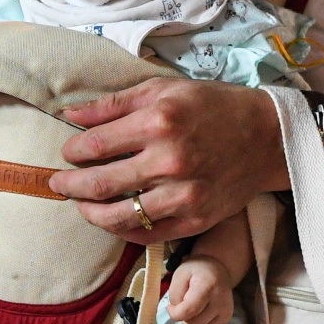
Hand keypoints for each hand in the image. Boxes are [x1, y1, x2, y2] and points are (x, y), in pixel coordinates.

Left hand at [52, 78, 283, 241]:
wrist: (266, 137)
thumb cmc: (213, 106)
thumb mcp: (164, 89)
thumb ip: (114, 103)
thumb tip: (70, 115)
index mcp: (159, 121)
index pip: (95, 145)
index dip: (72, 152)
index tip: (67, 154)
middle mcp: (169, 160)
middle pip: (99, 184)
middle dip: (69, 186)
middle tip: (57, 184)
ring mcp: (183, 195)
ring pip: (118, 216)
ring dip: (89, 213)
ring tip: (80, 206)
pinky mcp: (195, 219)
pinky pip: (146, 234)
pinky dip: (122, 230)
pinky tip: (113, 220)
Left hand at [165, 257, 234, 323]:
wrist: (217, 270)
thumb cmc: (196, 270)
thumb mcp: (180, 274)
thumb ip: (175, 293)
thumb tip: (175, 313)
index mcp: (208, 286)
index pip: (189, 310)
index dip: (175, 313)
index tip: (170, 307)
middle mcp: (221, 302)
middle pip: (195, 323)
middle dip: (182, 318)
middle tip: (180, 306)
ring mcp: (225, 313)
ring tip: (187, 312)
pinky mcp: (226, 321)